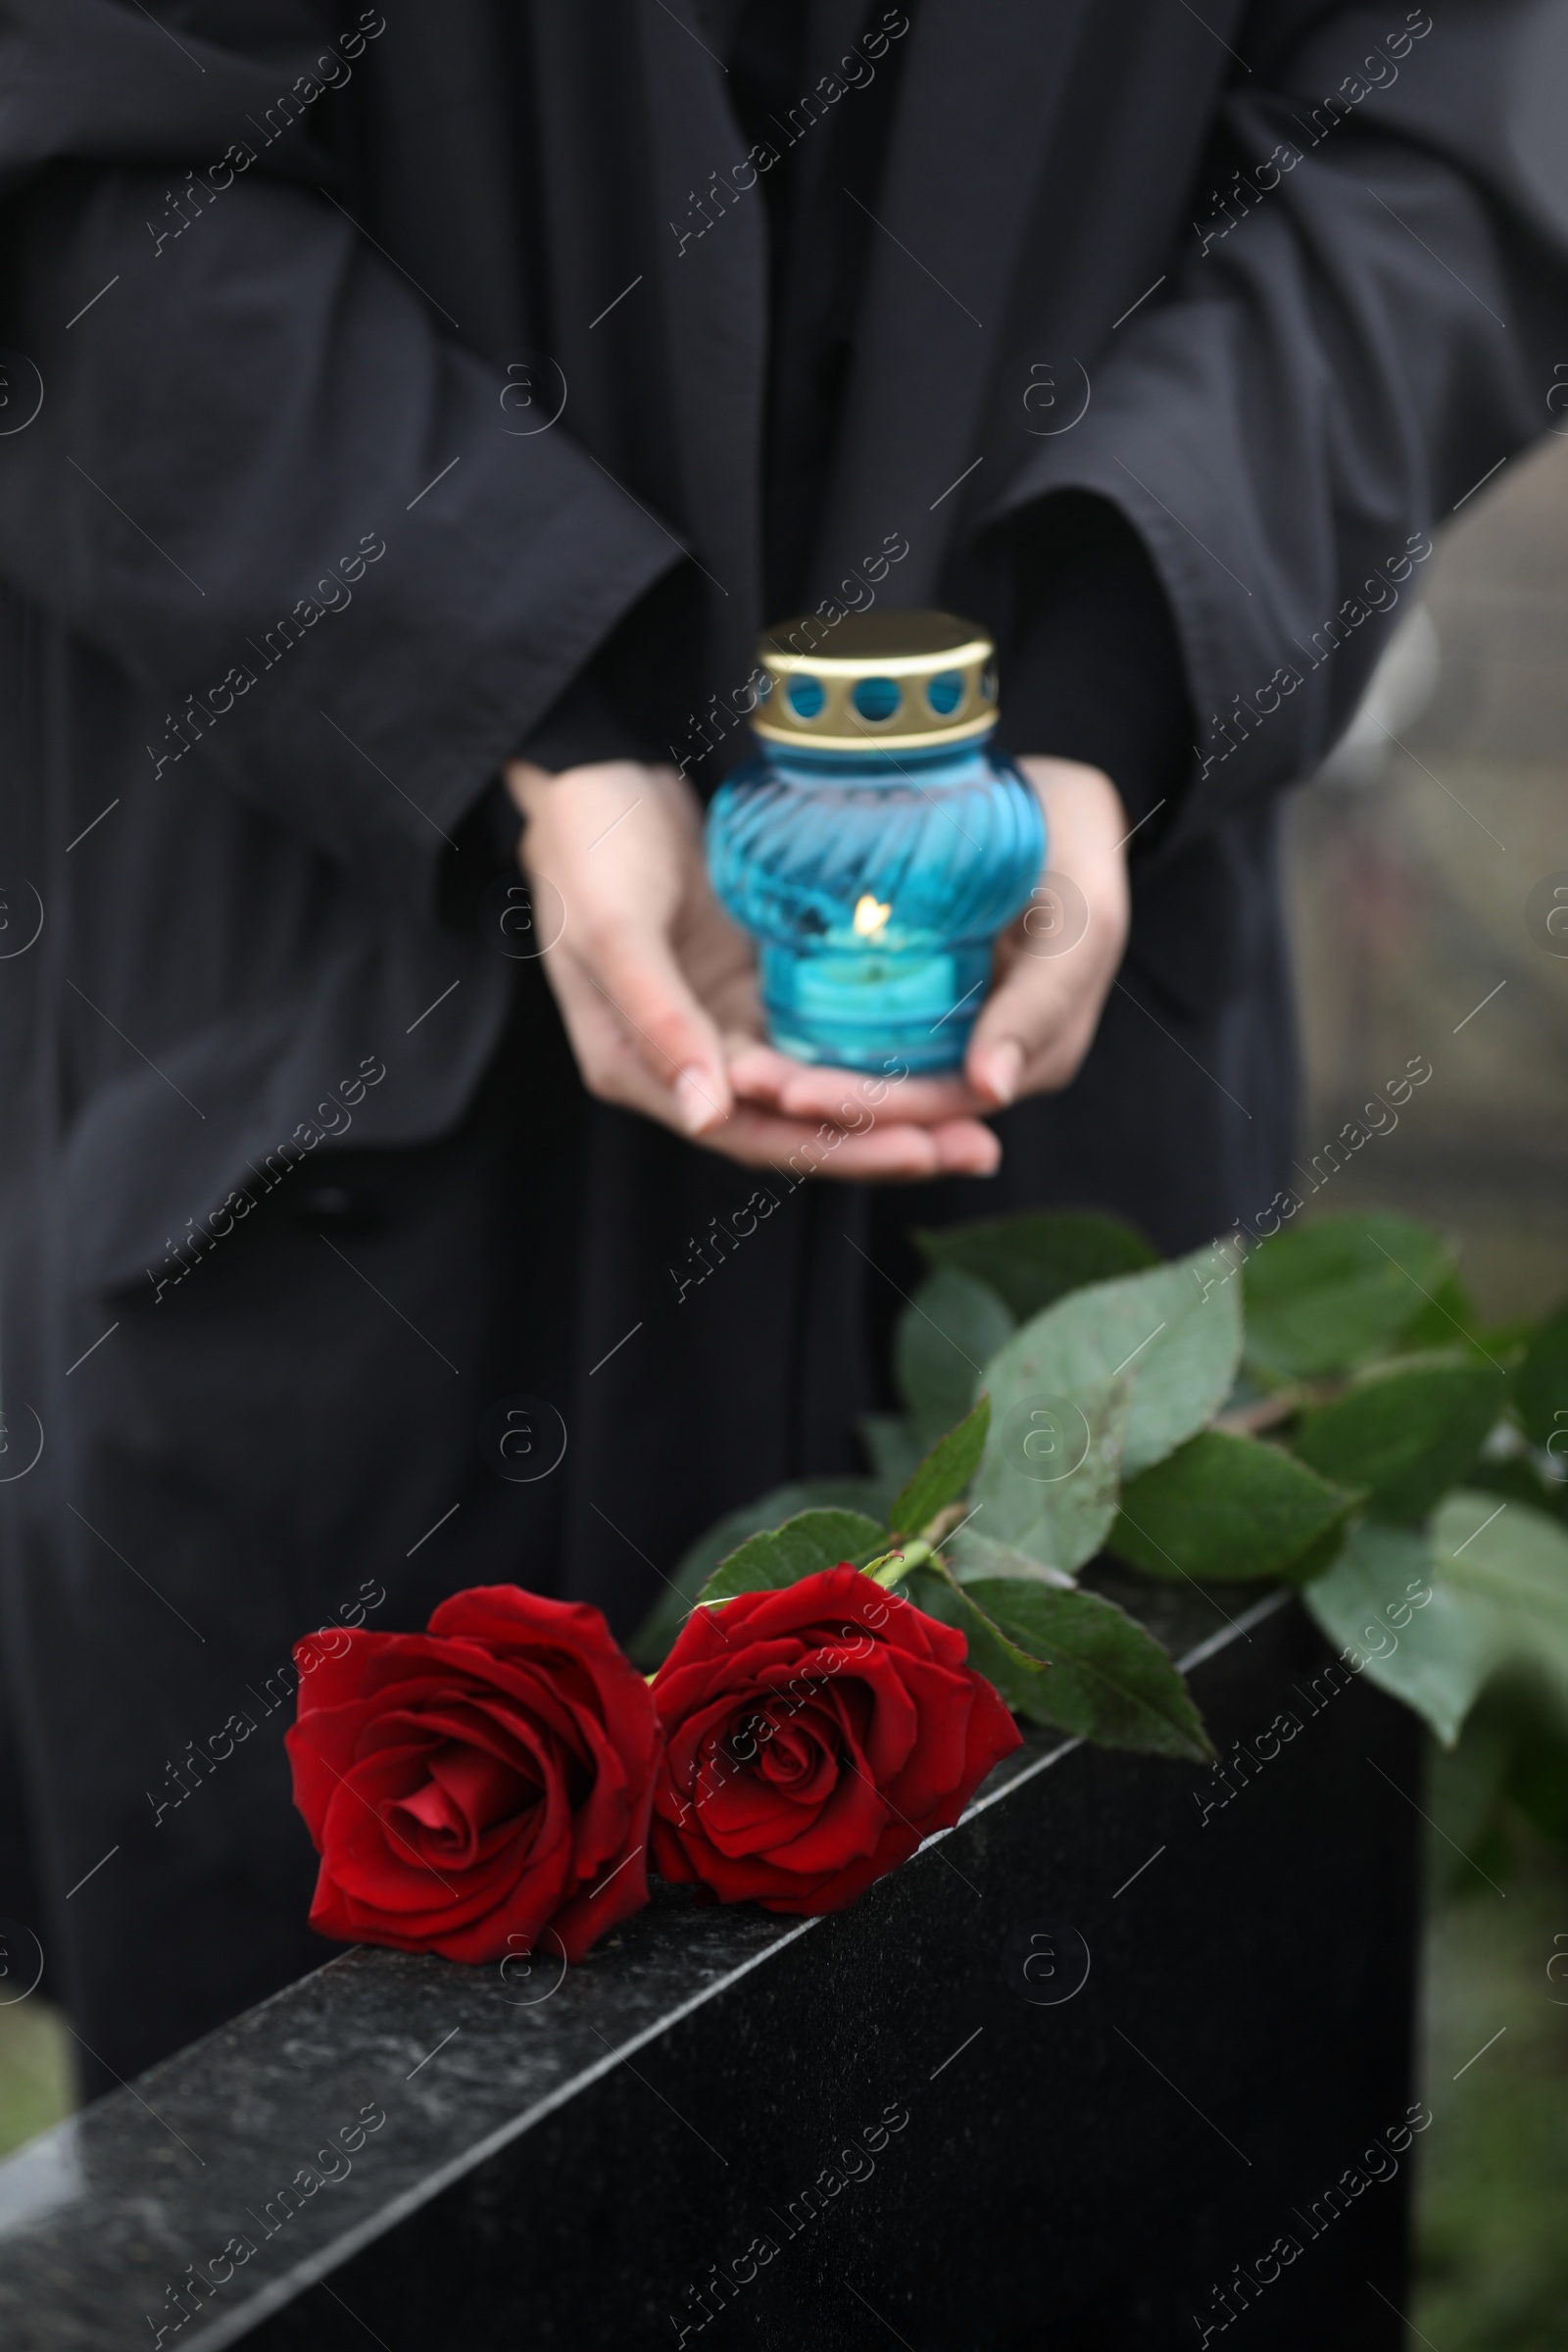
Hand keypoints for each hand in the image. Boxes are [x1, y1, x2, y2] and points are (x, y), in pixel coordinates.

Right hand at [503, 758, 1002, 1178]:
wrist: (592, 773)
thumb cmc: (588, 847)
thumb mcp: (613, 927)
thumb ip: (657, 1019)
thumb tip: (708, 1116)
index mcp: (640, 1069)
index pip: (752, 1133)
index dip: (837, 1148)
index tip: (921, 1148)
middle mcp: (688, 1064)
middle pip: (799, 1125)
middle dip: (888, 1141)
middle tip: (980, 1148)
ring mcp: (726, 1025)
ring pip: (822, 1086)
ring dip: (897, 1107)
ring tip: (982, 1119)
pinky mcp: (757, 986)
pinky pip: (827, 1032)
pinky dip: (881, 1048)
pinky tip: (947, 1051)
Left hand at [729, 757, 1130, 1128]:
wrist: (1050, 796)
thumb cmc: (1073, 845)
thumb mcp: (1081, 918)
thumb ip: (1045, 999)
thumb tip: (990, 1088)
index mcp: (1036, 1053)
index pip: (940, 1103)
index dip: (869, 1106)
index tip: (795, 1096)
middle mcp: (989, 1060)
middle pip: (896, 1101)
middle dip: (822, 1101)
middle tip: (749, 1081)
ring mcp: (949, 1032)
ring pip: (873, 1076)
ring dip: (806, 1083)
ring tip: (741, 1072)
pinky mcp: (912, 998)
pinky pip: (859, 1035)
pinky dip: (811, 1043)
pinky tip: (751, 1042)